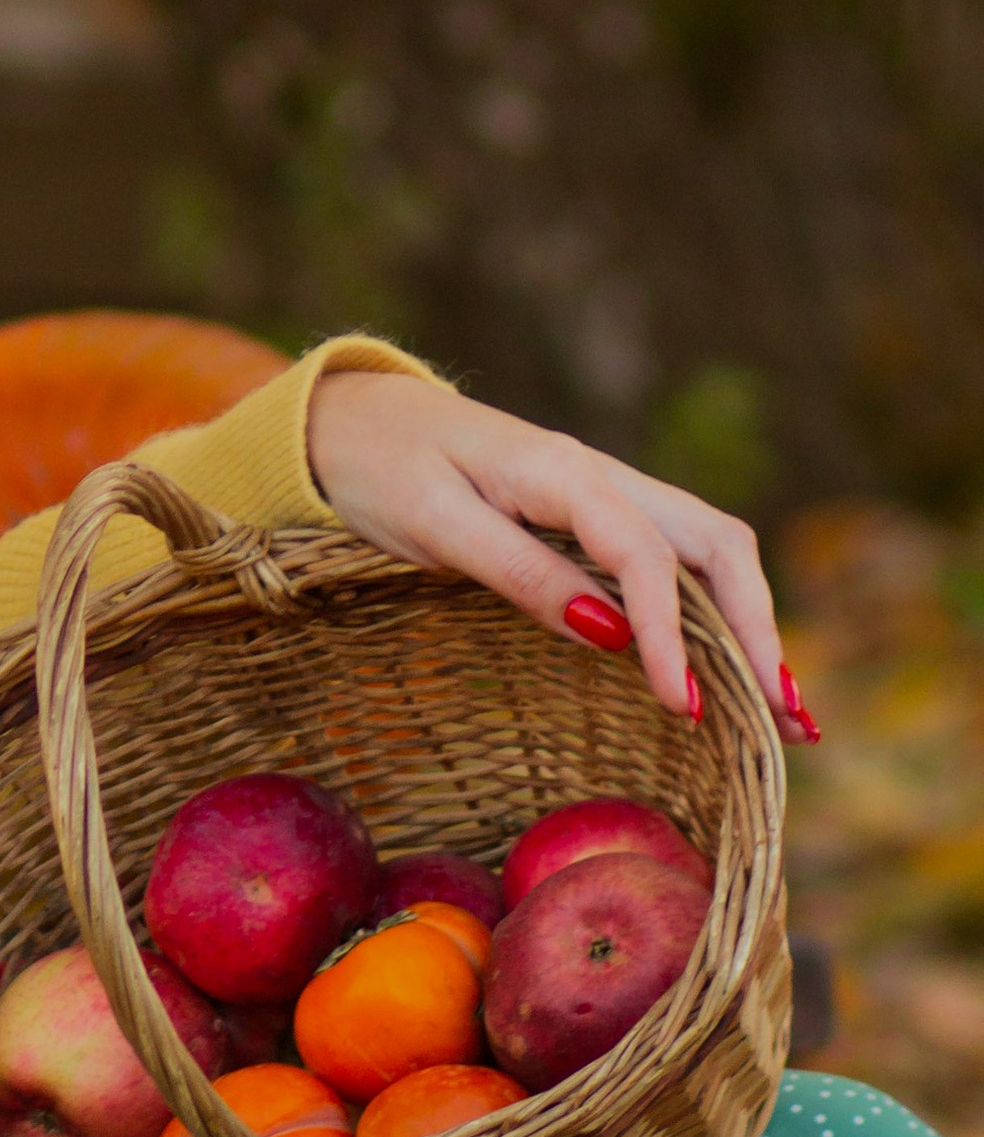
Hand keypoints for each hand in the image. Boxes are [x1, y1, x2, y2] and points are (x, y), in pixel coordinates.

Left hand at [304, 365, 795, 730]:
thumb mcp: (434, 525)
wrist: (348, 416)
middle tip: (788, 720)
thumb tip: (611, 635)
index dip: (672, 634)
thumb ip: (521, 573)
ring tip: (786, 709)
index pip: (645, 556)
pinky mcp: (592, 514)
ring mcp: (602, 491)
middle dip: (759, 630)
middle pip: (715, 544)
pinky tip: (724, 663)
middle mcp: (600, 475)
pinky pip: (672, 558)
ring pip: (706, 550)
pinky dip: (713, 610)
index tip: (685, 707)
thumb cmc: (379, 469)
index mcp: (562, 472)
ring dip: (752, 622)